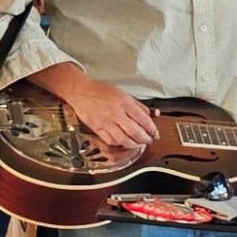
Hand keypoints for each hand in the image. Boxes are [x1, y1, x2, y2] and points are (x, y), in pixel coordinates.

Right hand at [32, 63, 157, 149]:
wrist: (81, 91)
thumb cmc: (101, 91)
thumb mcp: (123, 94)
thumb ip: (139, 105)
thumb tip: (153, 113)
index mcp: (124, 102)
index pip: (143, 119)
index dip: (152, 129)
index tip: (155, 133)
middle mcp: (115, 113)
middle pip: (135, 131)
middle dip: (145, 139)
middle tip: (148, 140)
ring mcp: (105, 122)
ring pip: (124, 139)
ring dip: (134, 144)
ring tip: (138, 144)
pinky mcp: (97, 128)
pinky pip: (111, 140)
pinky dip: (120, 144)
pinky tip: (124, 142)